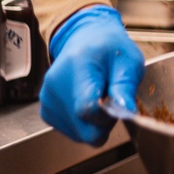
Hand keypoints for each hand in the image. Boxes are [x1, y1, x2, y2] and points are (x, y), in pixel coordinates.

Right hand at [40, 6, 143, 145]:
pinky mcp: (46, 111)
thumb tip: (126, 111)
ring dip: (94, 123)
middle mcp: (55, 86)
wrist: (86, 40)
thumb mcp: (128, 61)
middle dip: (105, 123)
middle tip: (112, 100)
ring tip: (99, 98)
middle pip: (84, 129)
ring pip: (79, 133)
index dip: (109, 115)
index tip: (118, 102)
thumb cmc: (109, 50)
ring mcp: (47, 100)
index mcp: (77, 69)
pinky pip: (71, 130)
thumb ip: (126, 87)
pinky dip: (84, 123)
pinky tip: (87, 103)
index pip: (88, 109)